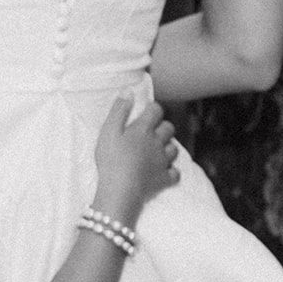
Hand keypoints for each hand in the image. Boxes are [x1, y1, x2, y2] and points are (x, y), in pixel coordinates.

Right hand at [92, 94, 178, 225]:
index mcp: (143, 129)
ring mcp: (163, 162)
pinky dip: (171, 170)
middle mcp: (157, 143)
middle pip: (169, 128)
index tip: (146, 111)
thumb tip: (128, 91)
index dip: (153, 109)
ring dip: (167, 147)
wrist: (121, 190)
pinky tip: (162, 170)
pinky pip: (175, 172)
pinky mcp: (165, 179)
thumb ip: (119, 110)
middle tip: (150, 131)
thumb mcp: (108, 131)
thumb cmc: (111, 159)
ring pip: (174, 149)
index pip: (156, 110)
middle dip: (162, 127)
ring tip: (156, 150)